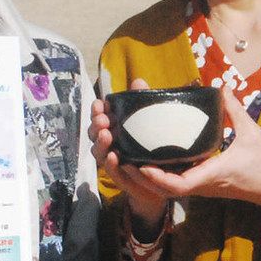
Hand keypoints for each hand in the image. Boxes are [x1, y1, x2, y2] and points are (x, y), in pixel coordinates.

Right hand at [88, 78, 169, 230]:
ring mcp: (114, 163)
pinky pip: (113, 172)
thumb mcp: (150, 123)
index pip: (100, 118)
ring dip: (100, 143)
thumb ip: (143, 104)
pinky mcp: (123, 179)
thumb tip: (138, 81)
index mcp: (115, 130)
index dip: (97, 111)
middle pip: (95, 134)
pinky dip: (110, 164)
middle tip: (103, 119)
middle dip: (96, 125)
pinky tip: (113, 155)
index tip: (100, 103)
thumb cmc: (154, 147)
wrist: (166, 179)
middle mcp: (110, 146)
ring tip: (106, 134)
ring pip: (99, 153)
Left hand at [133, 88, 260, 207]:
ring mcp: (200, 187)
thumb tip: (220, 86)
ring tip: (128, 155)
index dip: (156, 178)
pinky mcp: (202, 184)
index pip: (178, 185)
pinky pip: (175, 182)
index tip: (142, 165)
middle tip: (122, 156)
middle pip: (163, 189)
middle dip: (140, 177)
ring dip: (146, 176)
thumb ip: (233, 109)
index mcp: (211, 174)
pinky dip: (159, 173)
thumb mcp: (251, 132)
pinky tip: (149, 156)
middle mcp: (201, 184)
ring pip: (166, 188)